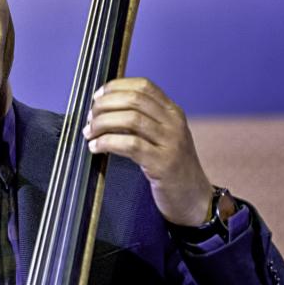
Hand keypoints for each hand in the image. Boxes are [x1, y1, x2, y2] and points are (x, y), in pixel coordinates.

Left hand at [83, 77, 213, 226]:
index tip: (97, 96)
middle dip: (105, 105)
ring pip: (131, 119)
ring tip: (89, 133)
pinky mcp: (163, 163)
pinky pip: (130, 145)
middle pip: (134, 99)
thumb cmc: (172, 169)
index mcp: (173, 112)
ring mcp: (171, 142)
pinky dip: (107, 143)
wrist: (194, 198)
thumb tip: (105, 112)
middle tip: (90, 118)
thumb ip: (142, 123)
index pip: (144, 86)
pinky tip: (95, 148)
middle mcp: (174, 123)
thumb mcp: (162, 139)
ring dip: (103, 123)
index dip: (116, 87)